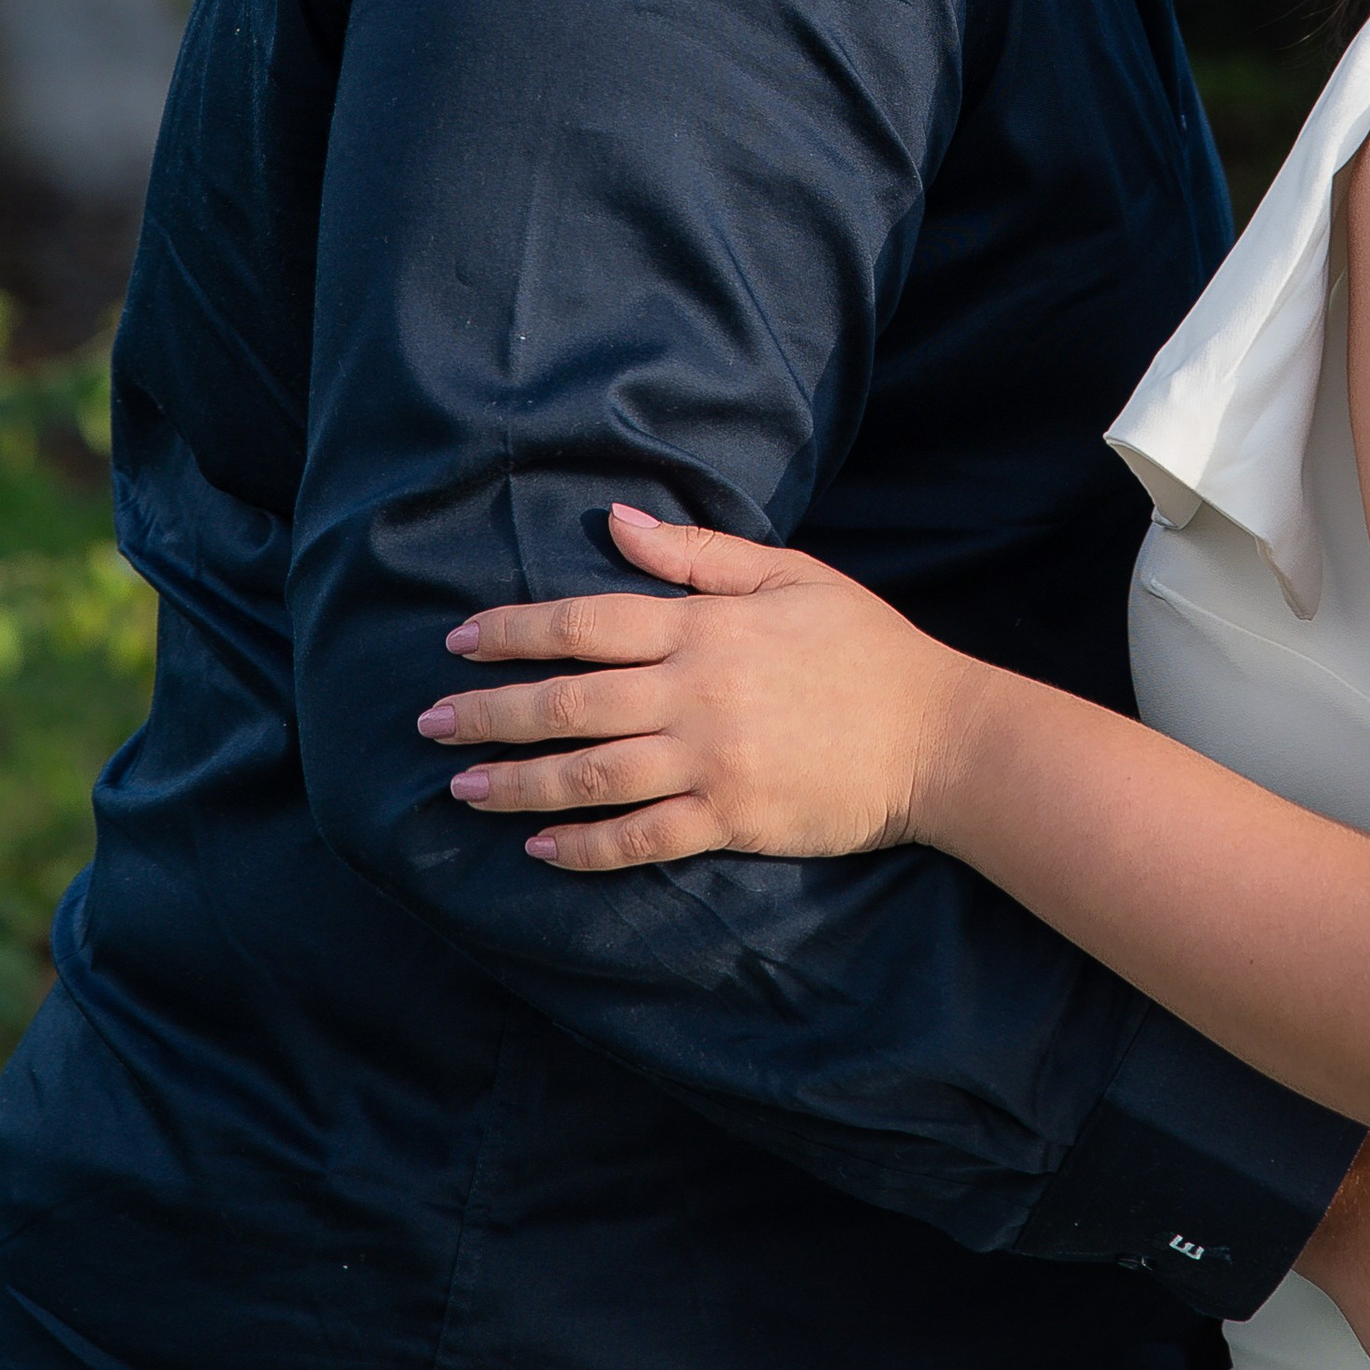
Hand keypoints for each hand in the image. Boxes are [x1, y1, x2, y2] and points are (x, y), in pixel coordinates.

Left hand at [415, 506, 970, 867]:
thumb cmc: (865, 646)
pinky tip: (540, 848)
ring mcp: (713, 761)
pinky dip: (585, 846)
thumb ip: (699, 554)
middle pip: (570, 702)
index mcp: (707, 627)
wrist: (940, 736)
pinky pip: (642, 837)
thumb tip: (614, 521)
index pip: (588, 623)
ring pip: (590, 775)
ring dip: (517, 782)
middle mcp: (697, 693)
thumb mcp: (790, 576)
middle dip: (491, 712)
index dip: (516, 631)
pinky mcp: (733, 820)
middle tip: (429, 721)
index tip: (461, 641)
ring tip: (461, 788)